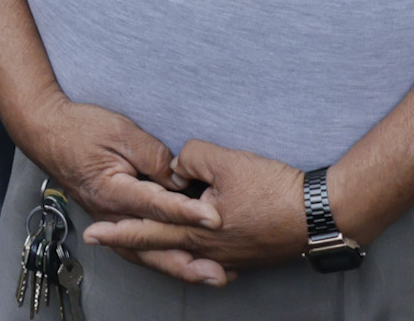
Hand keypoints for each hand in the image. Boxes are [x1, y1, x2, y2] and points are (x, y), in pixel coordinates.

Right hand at [17, 97, 219, 279]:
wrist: (46, 131)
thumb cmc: (80, 127)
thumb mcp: (120, 131)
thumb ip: (153, 155)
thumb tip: (180, 180)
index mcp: (111, 190)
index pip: (156, 206)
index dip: (187, 213)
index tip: (215, 219)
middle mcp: (109, 213)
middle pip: (152, 245)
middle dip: (188, 260)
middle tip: (219, 270)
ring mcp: (109, 220)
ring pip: (145, 254)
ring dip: (178, 267)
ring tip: (210, 275)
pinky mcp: (112, 220)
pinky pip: (138, 248)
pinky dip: (162, 259)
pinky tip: (183, 264)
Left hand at [80, 139, 310, 285]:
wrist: (320, 214)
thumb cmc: (273, 189)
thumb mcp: (224, 160)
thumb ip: (190, 157)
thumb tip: (176, 167)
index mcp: (197, 230)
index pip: (147, 229)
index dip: (118, 230)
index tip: (92, 233)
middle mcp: (209, 249)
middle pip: (159, 246)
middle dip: (127, 240)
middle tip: (99, 238)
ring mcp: (229, 256)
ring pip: (185, 252)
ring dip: (161, 246)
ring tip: (139, 239)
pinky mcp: (247, 255)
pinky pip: (211, 256)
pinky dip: (192, 251)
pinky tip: (188, 249)